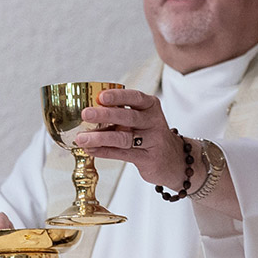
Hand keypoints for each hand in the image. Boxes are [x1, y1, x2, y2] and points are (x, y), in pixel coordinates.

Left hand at [75, 89, 191, 190]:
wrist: (176, 161)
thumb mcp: (143, 120)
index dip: (118, 97)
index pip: (135, 98)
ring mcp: (153, 141)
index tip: (101, 96)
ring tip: (82, 138)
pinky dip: (105, 151)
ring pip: (124, 138)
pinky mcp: (149, 159)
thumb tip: (89, 111)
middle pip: (129, 117)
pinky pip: (123, 154)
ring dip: (100, 137)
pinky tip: (91, 149)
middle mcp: (154, 122)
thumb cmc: (152, 136)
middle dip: (105, 115)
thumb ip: (121, 114)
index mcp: (151, 107)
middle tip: (86, 114)